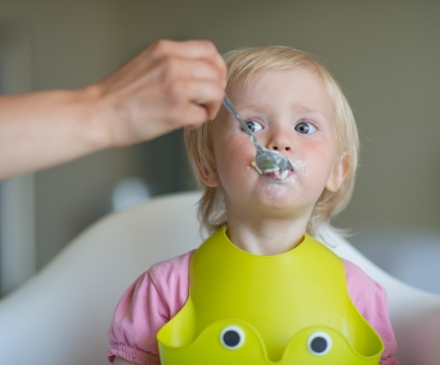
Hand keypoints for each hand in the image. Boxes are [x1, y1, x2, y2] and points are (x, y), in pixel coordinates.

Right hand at [93, 39, 226, 146]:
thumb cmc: (117, 96)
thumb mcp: (146, 64)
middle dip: (216, 89)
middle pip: (216, 71)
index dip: (216, 67)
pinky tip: (184, 122)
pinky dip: (197, 121)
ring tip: (197, 112)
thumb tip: (196, 75)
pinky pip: (203, 115)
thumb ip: (172, 64)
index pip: (208, 50)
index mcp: (165, 50)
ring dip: (211, 106)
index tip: (213, 79)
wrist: (98, 114)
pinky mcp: (177, 111)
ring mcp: (176, 87)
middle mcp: (173, 64)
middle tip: (207, 101)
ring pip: (216, 92)